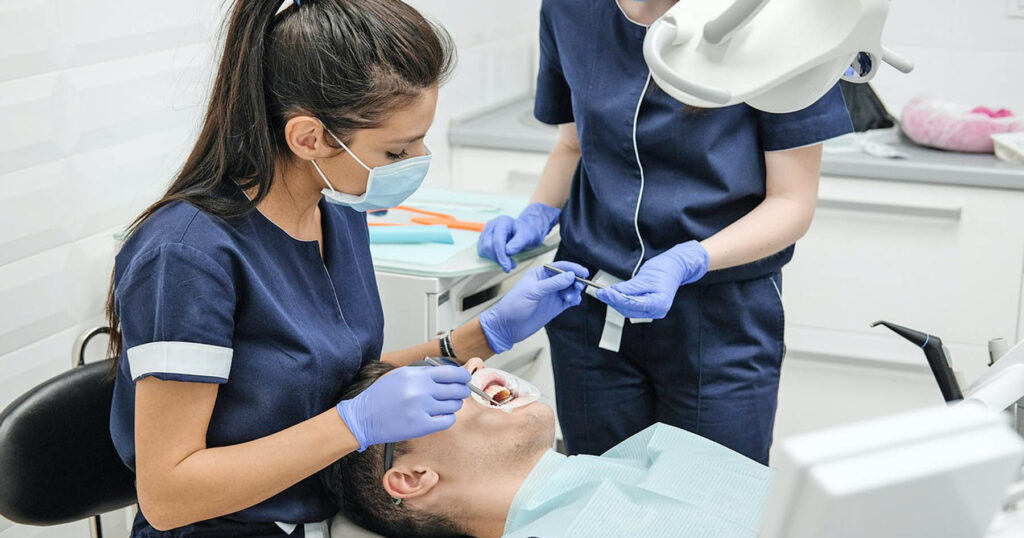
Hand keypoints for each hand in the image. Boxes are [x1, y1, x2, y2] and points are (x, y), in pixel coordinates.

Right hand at [335, 365, 470, 450]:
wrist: (362, 418)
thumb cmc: (380, 397)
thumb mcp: (400, 376)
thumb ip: (424, 373)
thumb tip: (450, 374)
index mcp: (415, 375)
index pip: (451, 372)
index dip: (462, 376)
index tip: (465, 379)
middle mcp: (420, 390)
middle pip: (456, 389)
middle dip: (461, 391)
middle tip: (460, 393)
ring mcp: (421, 409)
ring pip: (454, 405)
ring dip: (453, 405)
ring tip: (444, 405)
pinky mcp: (420, 426)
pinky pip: (447, 421)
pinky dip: (448, 418)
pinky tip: (440, 416)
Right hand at [477, 203, 561, 271]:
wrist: (525, 231)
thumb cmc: (527, 233)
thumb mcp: (527, 237)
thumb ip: (518, 244)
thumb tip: (507, 252)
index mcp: (503, 221)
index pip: (497, 241)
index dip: (501, 256)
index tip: (507, 268)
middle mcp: (492, 224)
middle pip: (487, 245)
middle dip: (498, 259)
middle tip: (510, 266)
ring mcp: (486, 231)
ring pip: (483, 249)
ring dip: (494, 259)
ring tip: (508, 262)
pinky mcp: (484, 238)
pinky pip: (482, 251)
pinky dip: (491, 258)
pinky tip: (502, 258)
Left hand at [479, 261, 587, 352]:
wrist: (507, 327)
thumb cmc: (514, 306)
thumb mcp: (533, 292)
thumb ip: (553, 283)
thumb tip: (571, 275)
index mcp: (540, 274)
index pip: (560, 267)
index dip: (573, 268)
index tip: (584, 272)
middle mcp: (547, 283)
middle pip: (568, 277)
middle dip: (576, 281)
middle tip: (578, 287)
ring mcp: (552, 295)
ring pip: (570, 289)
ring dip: (575, 291)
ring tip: (570, 298)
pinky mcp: (555, 307)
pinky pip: (569, 300)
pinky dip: (574, 300)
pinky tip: (574, 301)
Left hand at [595, 241, 708, 318]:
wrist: (675, 267)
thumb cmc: (665, 269)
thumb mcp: (645, 277)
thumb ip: (629, 287)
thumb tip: (613, 291)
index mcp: (659, 304)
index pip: (632, 305)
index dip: (616, 299)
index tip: (605, 292)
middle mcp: (657, 311)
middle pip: (629, 310)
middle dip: (614, 301)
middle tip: (601, 292)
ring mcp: (653, 311)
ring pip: (628, 310)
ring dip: (616, 301)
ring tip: (604, 293)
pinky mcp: (648, 307)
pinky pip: (631, 306)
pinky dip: (621, 300)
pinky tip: (614, 294)